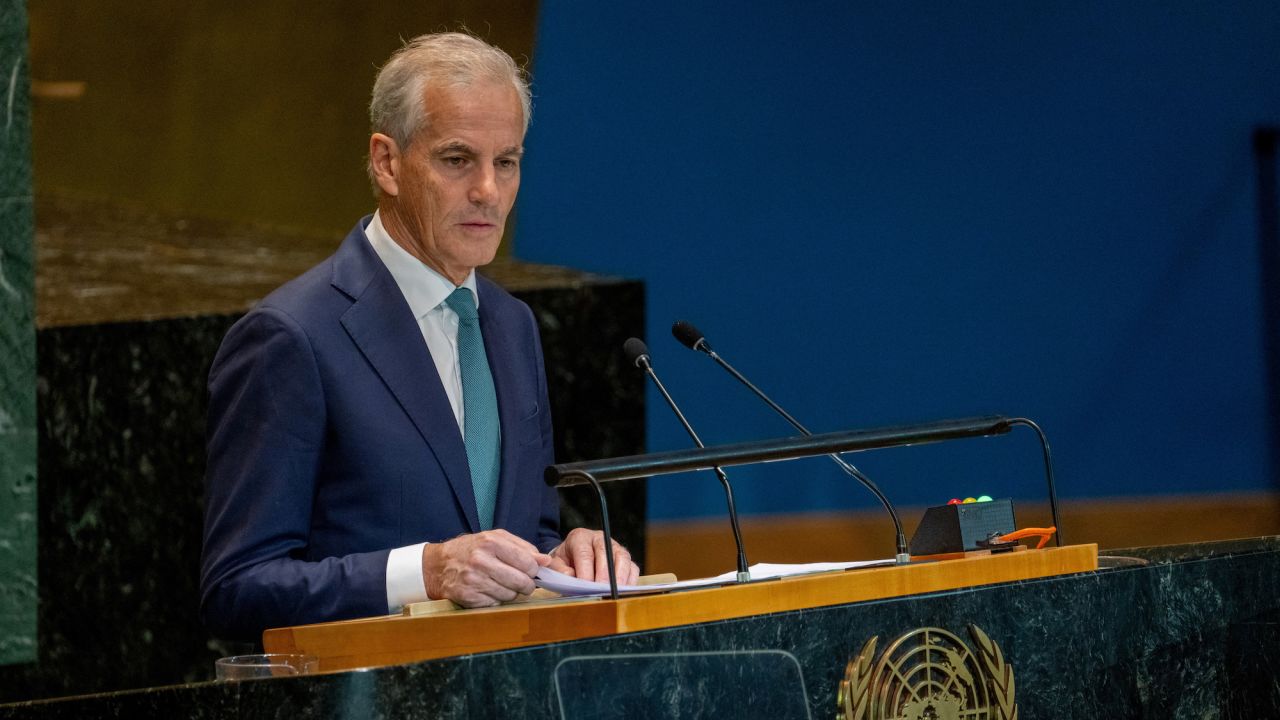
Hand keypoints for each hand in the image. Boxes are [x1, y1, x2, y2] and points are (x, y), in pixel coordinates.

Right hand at [421, 530, 551, 606]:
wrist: (437, 566)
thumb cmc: (471, 549)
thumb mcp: (495, 539)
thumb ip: (523, 548)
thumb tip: (546, 561)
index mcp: (491, 542)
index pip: (528, 562)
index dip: (534, 570)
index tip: (531, 571)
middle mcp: (481, 560)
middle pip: (521, 582)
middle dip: (526, 585)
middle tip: (522, 582)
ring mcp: (473, 580)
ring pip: (510, 595)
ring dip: (511, 593)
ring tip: (502, 583)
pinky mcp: (468, 597)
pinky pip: (496, 603)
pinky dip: (497, 599)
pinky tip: (489, 590)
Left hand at [548, 528, 639, 585]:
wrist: (571, 556)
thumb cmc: (564, 561)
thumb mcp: (555, 563)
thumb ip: (559, 569)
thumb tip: (572, 577)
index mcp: (580, 537)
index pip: (585, 553)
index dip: (586, 570)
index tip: (585, 586)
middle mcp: (599, 538)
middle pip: (606, 553)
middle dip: (604, 575)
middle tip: (601, 591)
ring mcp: (614, 547)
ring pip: (622, 558)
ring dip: (620, 577)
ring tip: (614, 593)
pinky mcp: (624, 558)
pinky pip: (632, 567)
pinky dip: (630, 580)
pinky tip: (623, 592)